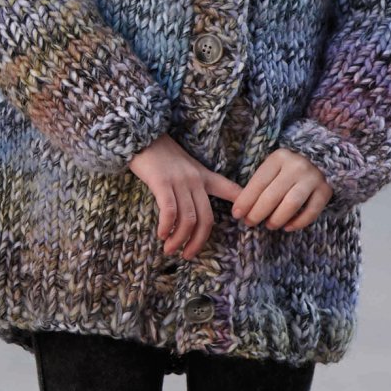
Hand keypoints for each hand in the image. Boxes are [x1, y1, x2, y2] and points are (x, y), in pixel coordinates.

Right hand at [129, 134, 242, 259]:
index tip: (249, 222)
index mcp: (203, 175)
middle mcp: (195, 179)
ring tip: (170, 249)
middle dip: (198, 242)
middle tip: (188, 255)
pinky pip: (169, 211)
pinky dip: (167, 227)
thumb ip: (193, 183)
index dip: (243, 204)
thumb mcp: (184, 166)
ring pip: (188, 219)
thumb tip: (194, 211)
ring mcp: (179, 180)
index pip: (230, 189)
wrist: (142, 135)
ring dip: (179, 239)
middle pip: (206, 218)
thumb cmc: (160, 154)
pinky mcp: (162, 182)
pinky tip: (162, 234)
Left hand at [231, 149, 332, 231]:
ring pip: (291, 204)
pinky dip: (298, 223)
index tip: (237, 214)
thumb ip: (256, 187)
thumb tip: (238, 209)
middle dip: (258, 212)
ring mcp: (313, 177)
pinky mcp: (325, 190)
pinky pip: (311, 212)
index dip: (246, 200)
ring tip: (269, 225)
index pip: (259, 182)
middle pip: (273, 195)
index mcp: (279, 157)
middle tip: (250, 223)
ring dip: (277, 218)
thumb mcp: (271, 171)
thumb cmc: (286, 171)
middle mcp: (296, 165)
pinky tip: (287, 227)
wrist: (320, 161)